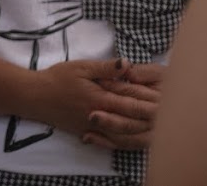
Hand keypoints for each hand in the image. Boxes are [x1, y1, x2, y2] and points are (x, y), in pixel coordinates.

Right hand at [31, 58, 157, 148]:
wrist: (35, 97)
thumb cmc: (57, 78)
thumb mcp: (80, 67)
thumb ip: (105, 68)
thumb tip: (126, 64)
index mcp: (100, 98)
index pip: (132, 104)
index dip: (151, 105)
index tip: (169, 104)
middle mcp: (100, 116)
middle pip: (132, 122)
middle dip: (152, 121)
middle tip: (172, 119)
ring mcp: (94, 128)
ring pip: (124, 136)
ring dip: (142, 133)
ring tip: (159, 131)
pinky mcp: (88, 133)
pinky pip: (111, 142)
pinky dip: (125, 142)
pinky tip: (135, 140)